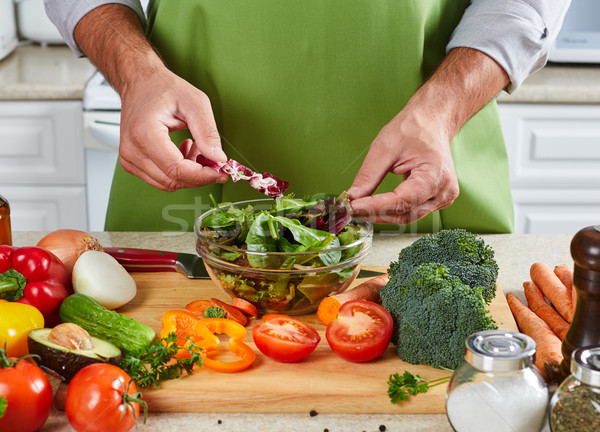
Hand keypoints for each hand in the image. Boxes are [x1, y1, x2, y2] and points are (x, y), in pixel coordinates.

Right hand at [118, 67, 228, 190]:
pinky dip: (177, 171)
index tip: (220, 172)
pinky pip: (160, 178)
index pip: (176, 170)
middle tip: (214, 159)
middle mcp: (132, 150)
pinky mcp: (131, 162)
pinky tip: (183, 152)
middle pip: (172, 180)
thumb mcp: (194, 102)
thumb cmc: (162, 87)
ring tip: (196, 148)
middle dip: (198, 175)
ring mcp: (129, 158)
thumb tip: (218, 158)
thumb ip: (207, 132)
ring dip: (188, 173)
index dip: (202, 176)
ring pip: (167, 183)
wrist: (139, 82)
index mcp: (144, 133)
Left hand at [348, 105, 458, 224]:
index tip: (352, 206)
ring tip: (359, 208)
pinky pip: (411, 212)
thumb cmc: (412, 129)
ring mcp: (442, 198)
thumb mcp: (384, 147)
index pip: (402, 201)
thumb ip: (368, 176)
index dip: (375, 207)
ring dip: (381, 215)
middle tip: (349, 208)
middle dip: (375, 213)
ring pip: (407, 216)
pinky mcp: (436, 200)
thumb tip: (352, 198)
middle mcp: (444, 191)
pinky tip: (374, 206)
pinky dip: (391, 211)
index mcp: (436, 175)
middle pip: (404, 213)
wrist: (431, 122)